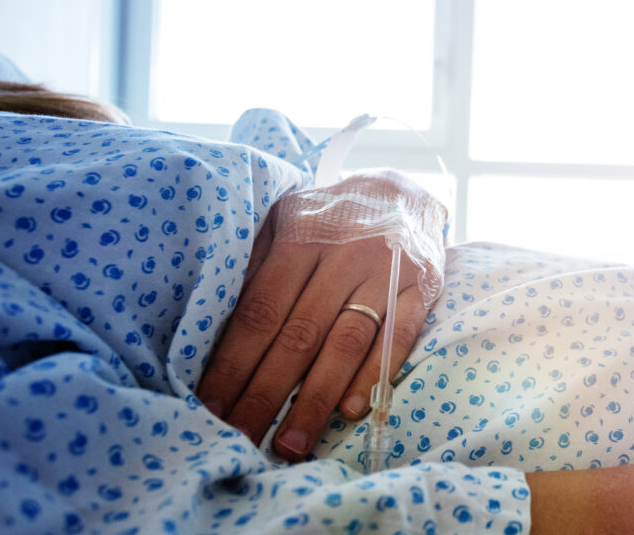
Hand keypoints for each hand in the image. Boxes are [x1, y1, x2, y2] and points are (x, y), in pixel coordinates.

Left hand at [197, 171, 445, 461]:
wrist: (404, 189)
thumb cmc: (330, 218)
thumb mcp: (286, 221)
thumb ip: (257, 265)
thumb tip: (216, 329)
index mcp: (301, 237)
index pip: (261, 311)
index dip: (233, 363)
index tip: (209, 407)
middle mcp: (345, 254)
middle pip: (300, 335)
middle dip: (265, 394)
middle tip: (239, 440)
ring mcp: (388, 271)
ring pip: (347, 343)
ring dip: (316, 399)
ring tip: (290, 444)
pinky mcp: (424, 286)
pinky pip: (399, 337)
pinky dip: (374, 376)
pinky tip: (349, 411)